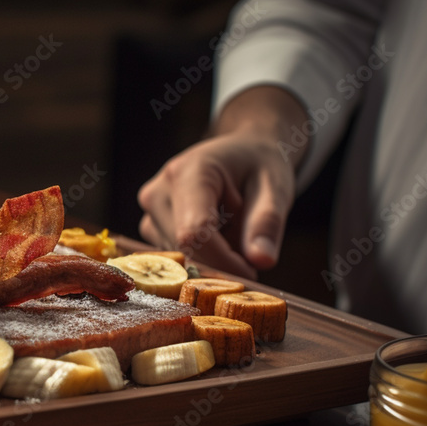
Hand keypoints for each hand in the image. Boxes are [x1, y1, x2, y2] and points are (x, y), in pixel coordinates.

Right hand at [137, 86, 307, 278]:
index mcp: (188, 173)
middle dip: (221, 260)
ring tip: (233, 231)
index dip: (223, 262)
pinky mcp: (151, 228)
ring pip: (180, 258)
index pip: (194, 233)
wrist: (240, 153)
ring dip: (212, 258)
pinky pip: (177, 257)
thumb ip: (267, 223)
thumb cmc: (258, 166)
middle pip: (185, 250)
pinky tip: (217, 235)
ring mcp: (150, 212)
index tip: (252, 272)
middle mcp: (158, 193)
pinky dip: (202, 256)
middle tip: (250, 244)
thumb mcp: (275, 187)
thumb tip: (262, 261)